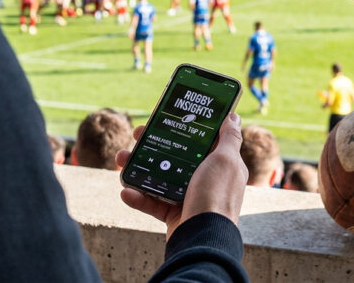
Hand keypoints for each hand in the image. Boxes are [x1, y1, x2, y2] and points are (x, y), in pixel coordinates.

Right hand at [116, 112, 246, 240]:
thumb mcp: (226, 160)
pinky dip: (138, 197)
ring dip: (137, 168)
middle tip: (136, 135)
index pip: (201, 140)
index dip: (183, 126)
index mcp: (221, 165)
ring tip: (120, 160)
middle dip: (153, 144)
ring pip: (159, 177)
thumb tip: (233, 116)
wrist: (203, 238)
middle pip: (175, 156)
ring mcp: (189, 197)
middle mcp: (206, 180)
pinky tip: (125, 191)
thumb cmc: (216, 195)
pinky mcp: (174, 215)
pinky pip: (152, 203)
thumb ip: (229, 138)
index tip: (164, 117)